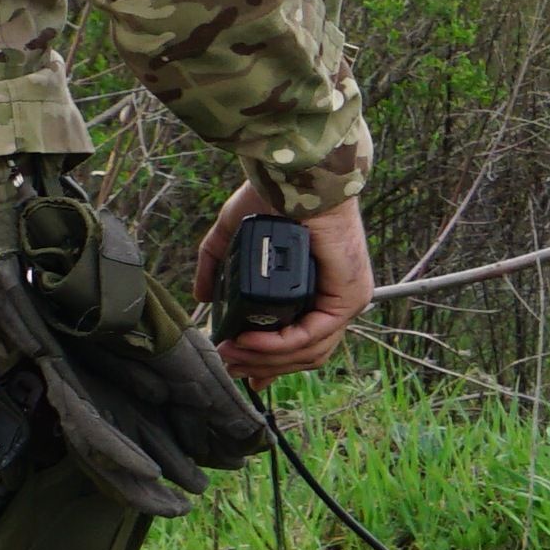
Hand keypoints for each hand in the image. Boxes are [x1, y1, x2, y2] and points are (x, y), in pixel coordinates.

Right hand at [195, 182, 371, 387]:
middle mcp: (336, 297)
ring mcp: (346, 299)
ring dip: (265, 360)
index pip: (302, 342)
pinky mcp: (347, 298)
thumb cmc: (273, 198)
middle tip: (230, 365)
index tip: (243, 374)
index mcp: (316, 288)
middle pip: (304, 356)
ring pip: (308, 353)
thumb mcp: (234, 236)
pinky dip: (277, 346)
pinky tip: (249, 342)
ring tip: (232, 354)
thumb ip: (217, 265)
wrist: (293, 175)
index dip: (271, 363)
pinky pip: (311, 336)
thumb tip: (202, 297)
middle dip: (263, 367)